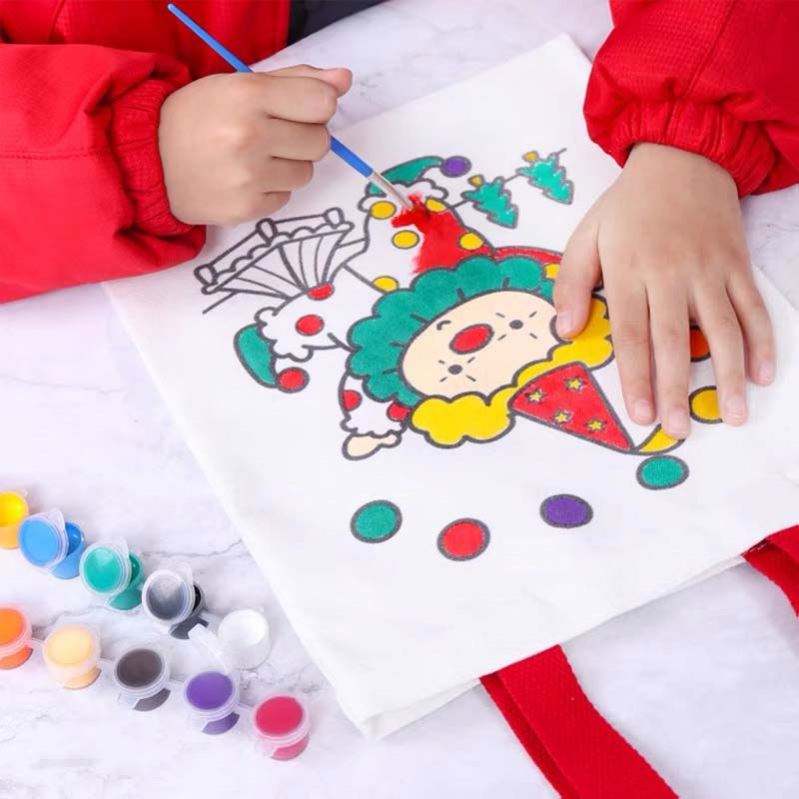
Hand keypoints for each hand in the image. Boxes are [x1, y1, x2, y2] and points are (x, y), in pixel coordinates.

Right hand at [158, 65, 351, 224]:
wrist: (149, 160)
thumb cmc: (198, 117)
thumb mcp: (239, 85)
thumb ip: (295, 81)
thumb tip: (343, 81)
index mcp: (249, 95)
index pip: (322, 103)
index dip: (317, 107)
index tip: (299, 110)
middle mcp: (250, 136)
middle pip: (320, 142)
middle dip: (304, 137)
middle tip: (273, 135)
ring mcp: (248, 176)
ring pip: (306, 173)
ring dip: (289, 165)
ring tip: (256, 158)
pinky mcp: (247, 207)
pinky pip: (286, 197)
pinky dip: (272, 189)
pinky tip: (245, 179)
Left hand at [555, 143, 773, 438]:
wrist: (682, 159)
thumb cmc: (627, 208)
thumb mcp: (585, 237)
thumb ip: (572, 283)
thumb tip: (565, 331)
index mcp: (629, 271)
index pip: (631, 333)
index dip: (636, 376)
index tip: (639, 414)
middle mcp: (671, 274)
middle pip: (674, 339)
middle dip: (676, 388)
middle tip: (678, 429)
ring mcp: (710, 270)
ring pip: (723, 329)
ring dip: (729, 375)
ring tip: (734, 416)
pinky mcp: (737, 265)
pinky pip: (754, 307)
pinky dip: (763, 341)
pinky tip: (764, 374)